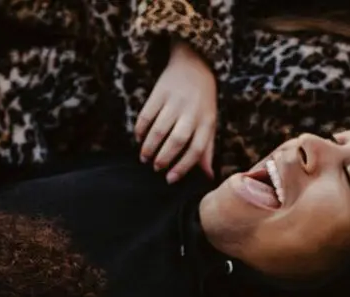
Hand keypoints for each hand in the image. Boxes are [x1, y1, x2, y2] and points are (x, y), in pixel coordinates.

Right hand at [135, 41, 217, 183]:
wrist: (195, 64)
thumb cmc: (203, 101)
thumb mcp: (210, 123)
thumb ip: (207, 149)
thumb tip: (208, 176)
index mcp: (206, 121)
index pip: (196, 149)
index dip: (183, 167)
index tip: (170, 179)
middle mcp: (192, 112)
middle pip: (177, 140)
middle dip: (164, 158)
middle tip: (156, 168)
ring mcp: (175, 101)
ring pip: (159, 129)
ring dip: (150, 146)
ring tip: (145, 158)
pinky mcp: (160, 92)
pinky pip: (147, 114)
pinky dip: (141, 129)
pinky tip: (139, 139)